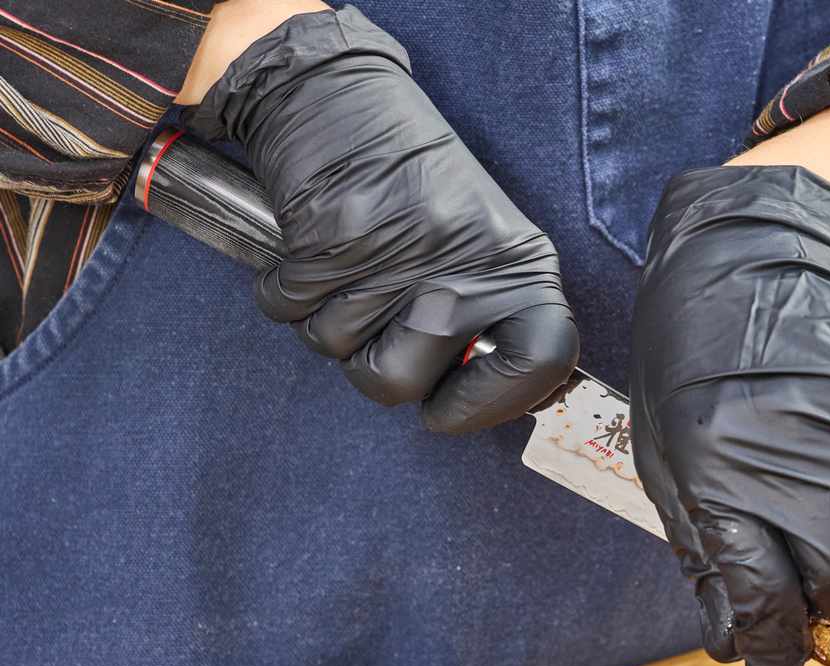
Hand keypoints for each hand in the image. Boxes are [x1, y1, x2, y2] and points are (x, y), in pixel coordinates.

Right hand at [184, 8, 576, 431]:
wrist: (336, 93)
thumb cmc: (412, 176)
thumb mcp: (485, 238)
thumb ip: (493, 315)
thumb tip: (491, 402)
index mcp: (521, 266)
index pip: (542, 361)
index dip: (491, 403)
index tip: (449, 408)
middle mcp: (465, 265)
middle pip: (402, 382)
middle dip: (374, 363)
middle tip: (379, 319)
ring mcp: (396, 256)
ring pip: (336, 351)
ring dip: (328, 322)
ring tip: (350, 268)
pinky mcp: (329, 242)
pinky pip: (289, 312)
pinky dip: (287, 292)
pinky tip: (314, 251)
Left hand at [630, 166, 829, 665]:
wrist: (751, 263)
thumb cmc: (693, 365)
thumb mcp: (668, 460)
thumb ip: (705, 550)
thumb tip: (731, 637)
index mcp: (720, 480)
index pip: (761, 600)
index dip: (771, 652)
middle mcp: (794, 465)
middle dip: (818, 601)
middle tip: (801, 582)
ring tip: (827, 516)